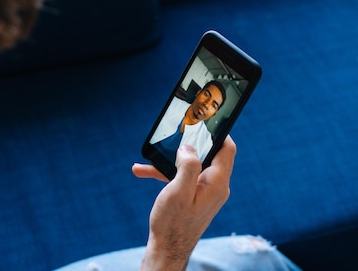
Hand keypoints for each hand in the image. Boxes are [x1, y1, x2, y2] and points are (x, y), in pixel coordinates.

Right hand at [132, 136, 235, 270]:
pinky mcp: (193, 197)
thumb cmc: (173, 223)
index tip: (204, 119)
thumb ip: (188, 166)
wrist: (166, 250)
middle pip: (208, 154)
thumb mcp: (179, 191)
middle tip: (175, 133)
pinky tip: (142, 171)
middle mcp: (214, 186)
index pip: (227, 149)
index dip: (218, 132)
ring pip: (190, 166)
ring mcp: (204, 192)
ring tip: (149, 160)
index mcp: (217, 183)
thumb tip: (189, 148)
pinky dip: (165, 173)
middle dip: (188, 144)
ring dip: (169, 161)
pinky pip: (182, 178)